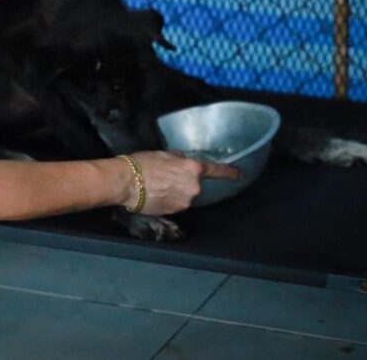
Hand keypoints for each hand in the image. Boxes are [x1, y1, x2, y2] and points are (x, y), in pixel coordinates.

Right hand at [120, 151, 241, 215]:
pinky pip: (175, 204)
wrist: (127, 182)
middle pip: (195, 185)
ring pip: (184, 196)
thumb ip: (179, 159)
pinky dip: (168, 200)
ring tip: (156, 186)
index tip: (239, 175)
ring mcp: (185, 202)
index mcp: (192, 168)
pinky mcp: (174, 212)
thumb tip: (183, 161)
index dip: (229, 172)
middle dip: (184, 181)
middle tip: (166, 176)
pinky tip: (155, 195)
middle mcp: (193, 187)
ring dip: (175, 192)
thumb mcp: (163, 154)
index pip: (216, 171)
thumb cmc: (143, 163)